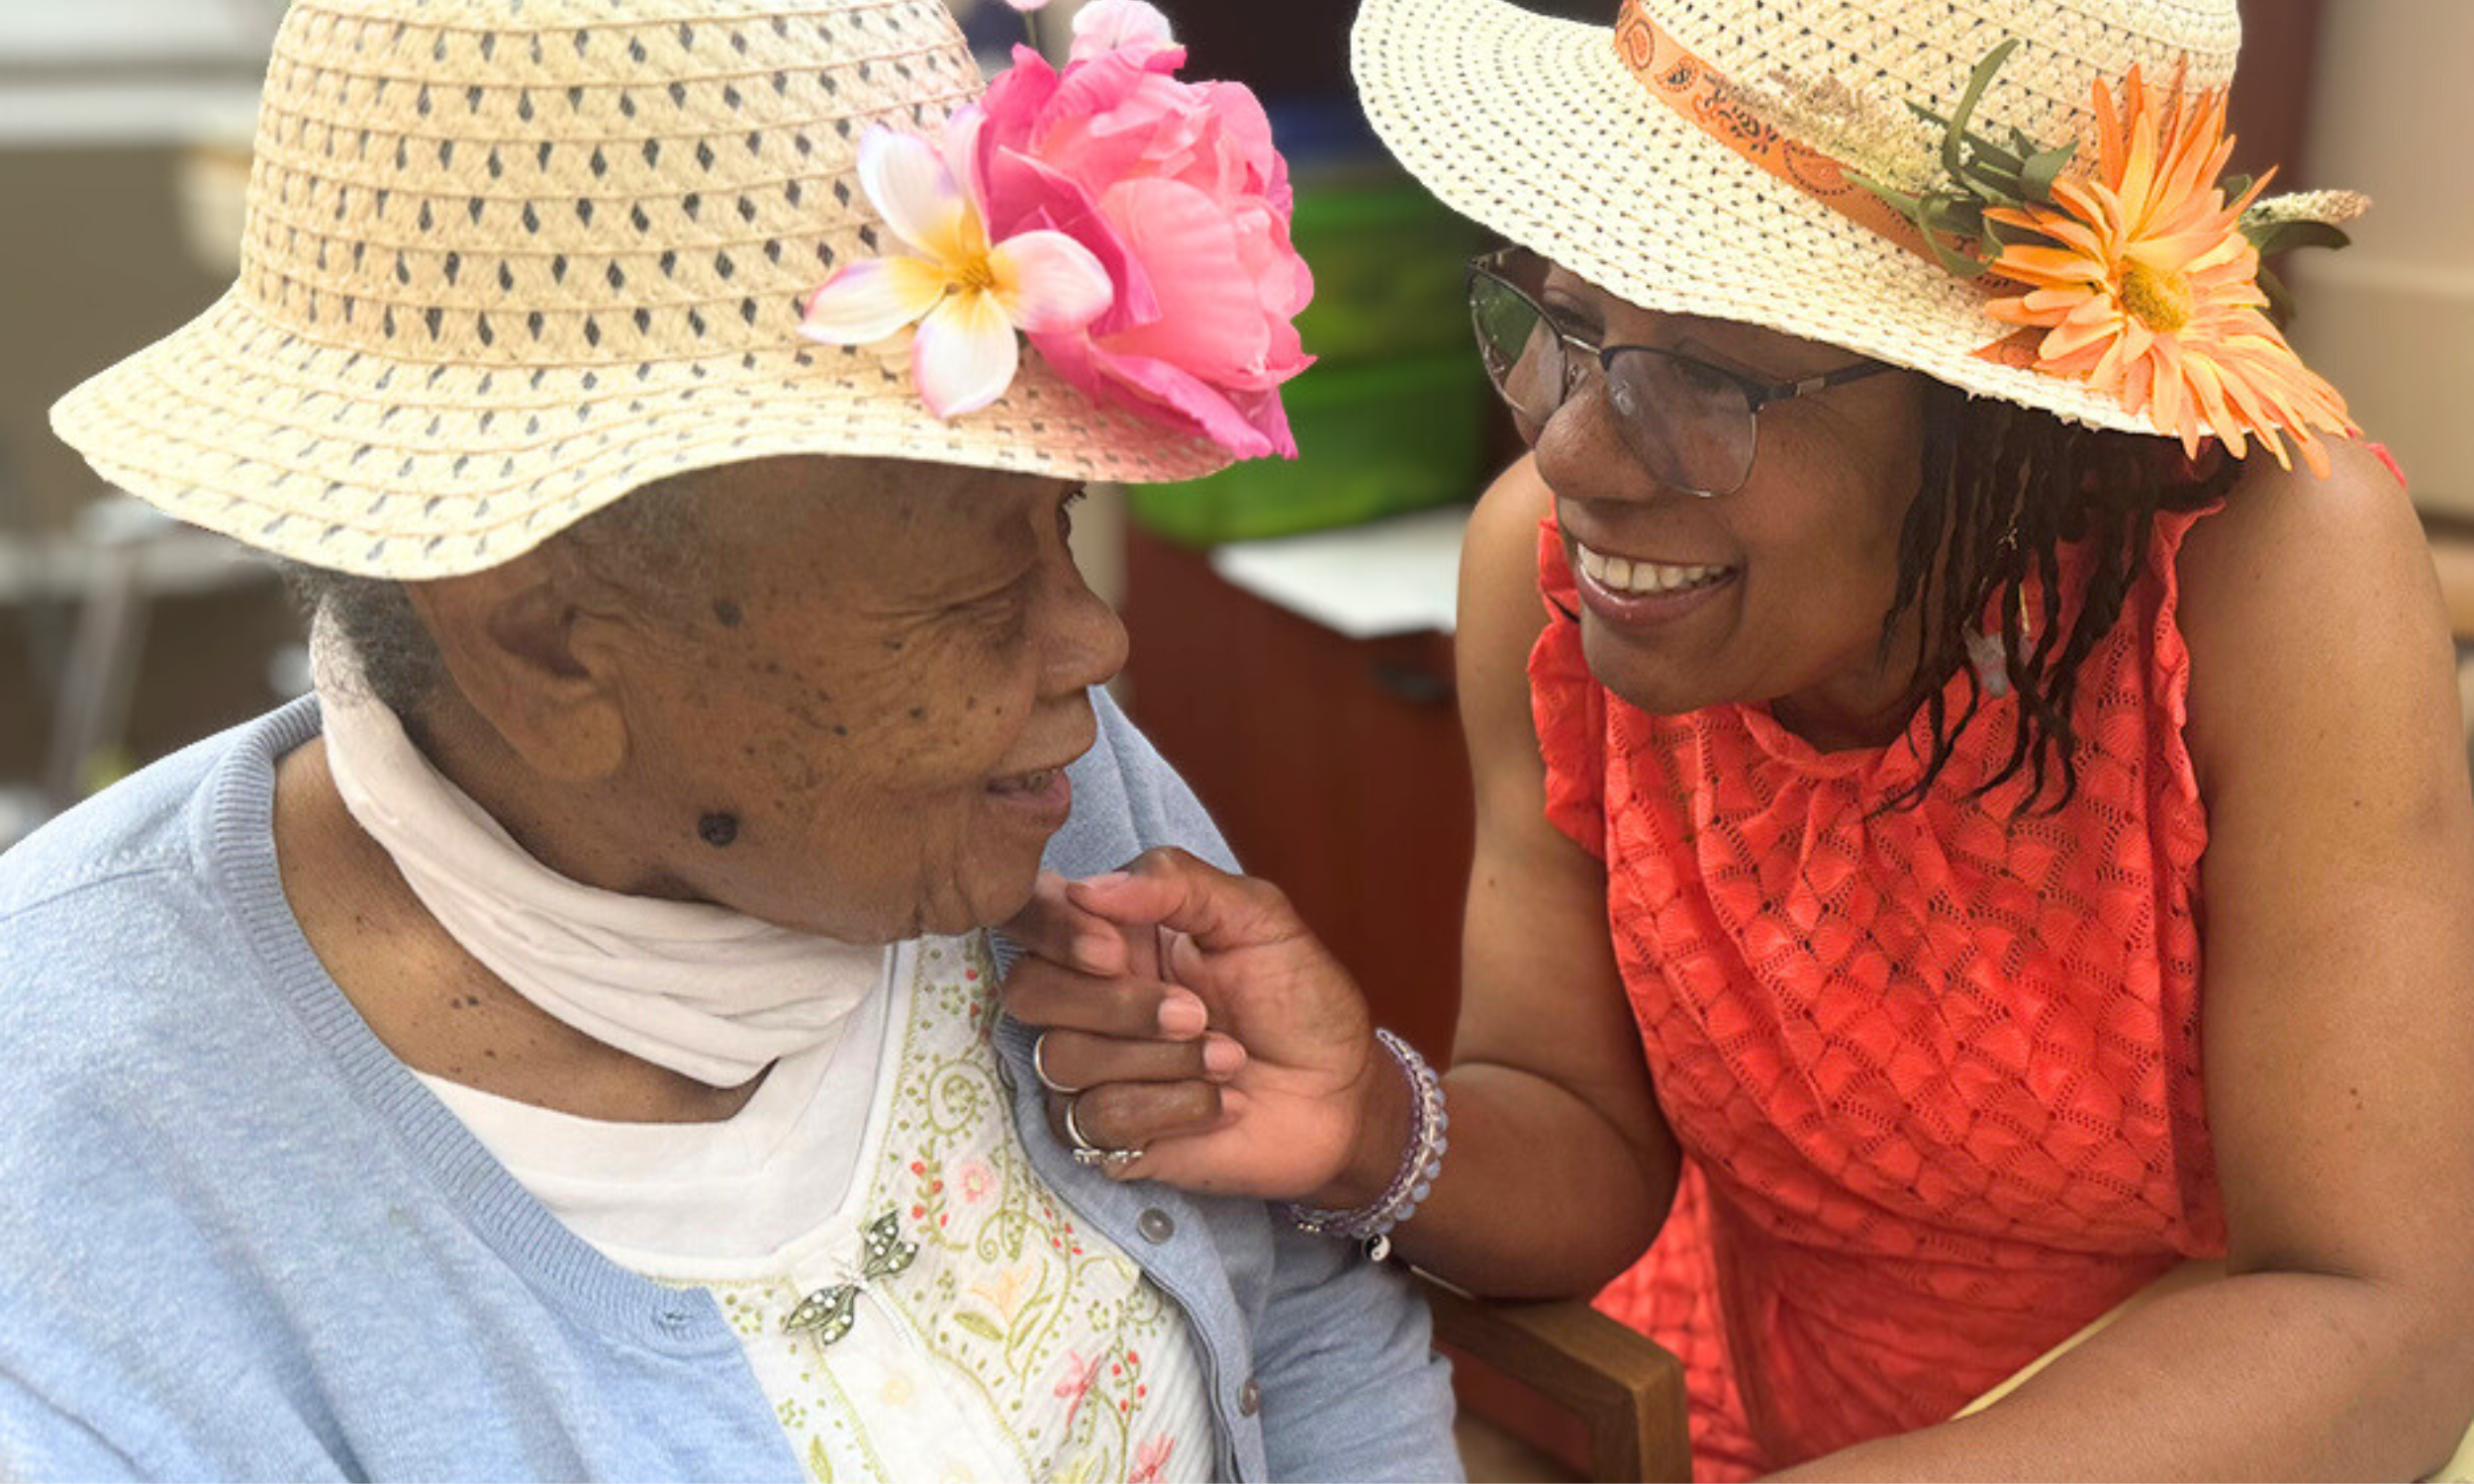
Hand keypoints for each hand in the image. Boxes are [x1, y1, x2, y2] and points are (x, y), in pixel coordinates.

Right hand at [1002, 850, 1396, 1201]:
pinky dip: (1171, 1108)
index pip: (1031, 913)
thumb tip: (1088, 887)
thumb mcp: (1258, 917)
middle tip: (1197, 1012)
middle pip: (1029, 990)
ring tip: (1228, 1058)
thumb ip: (1176, 883)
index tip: (1114, 948)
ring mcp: (1093, 1067)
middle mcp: (1090, 996)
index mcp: (1116, 932)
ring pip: (1062, 1057)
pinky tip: (1219, 1103)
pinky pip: (1096, 1117)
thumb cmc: (1301, 999)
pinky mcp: (1107, 1134)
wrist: (1344, 1096)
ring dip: (1160, 1061)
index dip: (1051, 929)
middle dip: (1117, 1005)